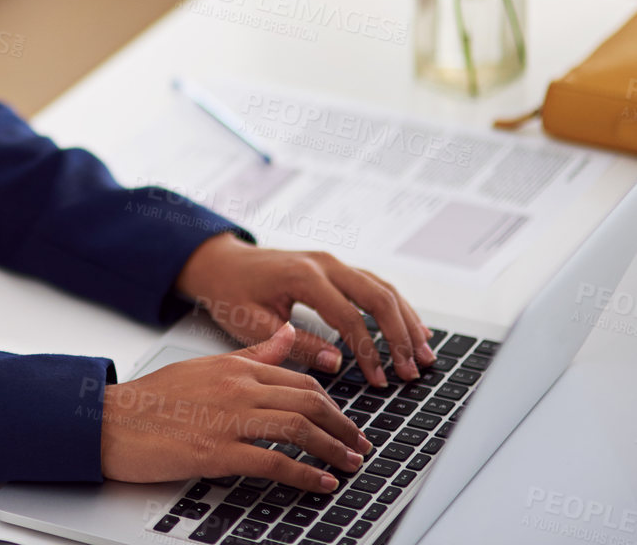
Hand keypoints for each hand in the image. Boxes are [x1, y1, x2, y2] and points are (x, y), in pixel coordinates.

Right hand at [99, 323, 369, 490]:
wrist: (111, 422)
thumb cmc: (153, 400)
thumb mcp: (205, 367)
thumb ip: (252, 354)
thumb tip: (286, 334)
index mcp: (234, 367)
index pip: (299, 380)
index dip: (331, 404)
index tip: (346, 422)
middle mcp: (236, 388)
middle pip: (307, 401)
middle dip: (343, 427)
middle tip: (360, 446)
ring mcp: (227, 419)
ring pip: (297, 428)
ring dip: (332, 449)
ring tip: (349, 464)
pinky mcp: (216, 451)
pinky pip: (273, 462)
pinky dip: (304, 475)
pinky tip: (321, 484)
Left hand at [174, 233, 437, 386]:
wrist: (218, 263)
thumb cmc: (230, 293)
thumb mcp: (251, 324)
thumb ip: (294, 344)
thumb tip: (337, 363)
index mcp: (302, 276)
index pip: (350, 318)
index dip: (369, 352)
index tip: (380, 381)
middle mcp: (323, 264)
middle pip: (377, 297)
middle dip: (400, 336)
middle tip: (413, 370)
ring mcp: (331, 262)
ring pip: (382, 288)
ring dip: (407, 321)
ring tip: (424, 355)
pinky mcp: (333, 267)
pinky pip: (374, 284)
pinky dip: (396, 307)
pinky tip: (413, 328)